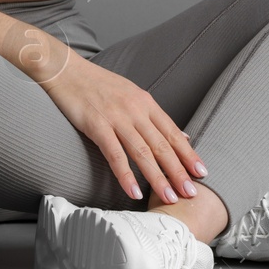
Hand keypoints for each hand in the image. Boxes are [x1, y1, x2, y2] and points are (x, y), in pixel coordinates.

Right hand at [37, 52, 208, 202]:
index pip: (172, 132)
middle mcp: (136, 110)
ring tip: (169, 197)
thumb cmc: (98, 85)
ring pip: (142, 152)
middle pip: (162, 145)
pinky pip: (114, 155)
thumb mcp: (132, 95)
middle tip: (191, 193)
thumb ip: (155, 117)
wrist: (67, 71)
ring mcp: (117, 118)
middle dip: (178, 171)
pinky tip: (134, 192)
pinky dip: (125, 175)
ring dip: (157, 177)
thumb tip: (182, 135)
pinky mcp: (97, 125)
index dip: (188, 153)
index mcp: (146, 103)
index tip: (201, 172)